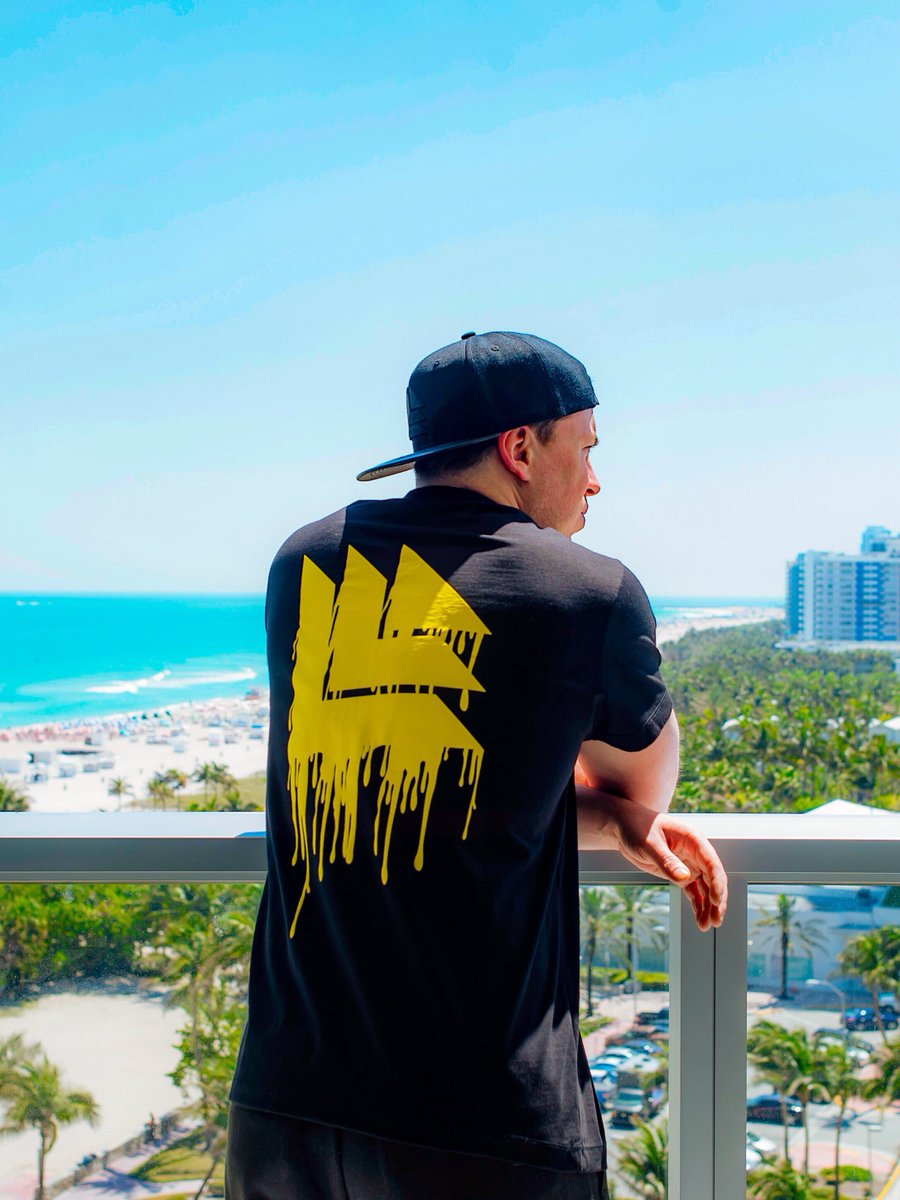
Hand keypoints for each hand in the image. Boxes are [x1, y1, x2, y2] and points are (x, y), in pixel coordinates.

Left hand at [582, 790, 726, 930]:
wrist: (624, 826)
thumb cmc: (638, 827)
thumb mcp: (650, 844)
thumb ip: (667, 861)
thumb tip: (685, 878)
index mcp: (693, 839)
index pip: (712, 863)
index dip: (717, 883)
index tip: (715, 901)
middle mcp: (696, 852)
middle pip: (713, 878)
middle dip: (717, 900)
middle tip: (716, 921)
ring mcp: (690, 864)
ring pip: (706, 888)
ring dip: (708, 907)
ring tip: (706, 925)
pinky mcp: (680, 873)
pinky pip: (694, 891)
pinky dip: (698, 905)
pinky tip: (700, 919)